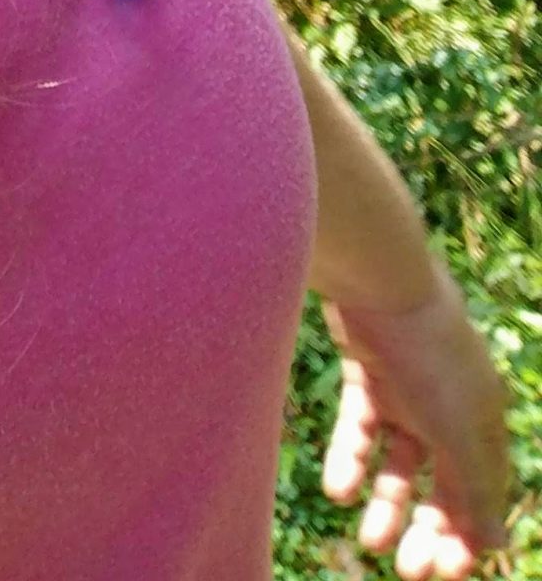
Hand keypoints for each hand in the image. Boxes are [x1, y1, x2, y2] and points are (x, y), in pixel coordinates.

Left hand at [321, 269, 511, 576]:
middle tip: (406, 569)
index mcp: (484, 421)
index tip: (446, 573)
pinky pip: (363, 426)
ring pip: (401, 460)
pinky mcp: (369, 370)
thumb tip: (493, 545)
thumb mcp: (459, 430)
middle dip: (428, 527)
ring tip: (368, 540)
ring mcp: (408, 387)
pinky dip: (351, 459)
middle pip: (444, 481)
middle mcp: (449, 406)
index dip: (468, 534)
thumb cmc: (430, 355)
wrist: (379, 279)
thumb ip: (476, 488)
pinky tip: (338, 490)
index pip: (482, 490)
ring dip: (388, 502)